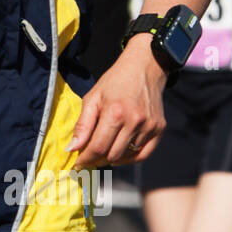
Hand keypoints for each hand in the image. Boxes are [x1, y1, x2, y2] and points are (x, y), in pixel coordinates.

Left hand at [69, 36, 166, 168]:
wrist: (145, 67)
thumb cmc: (115, 82)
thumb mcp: (92, 98)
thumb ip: (82, 125)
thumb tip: (72, 149)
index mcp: (115, 112)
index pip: (98, 147)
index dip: (85, 159)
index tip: (78, 164)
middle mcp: (135, 121)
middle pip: (112, 155)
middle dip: (97, 159)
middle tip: (89, 155)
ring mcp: (149, 126)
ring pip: (127, 157)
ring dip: (113, 157)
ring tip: (104, 149)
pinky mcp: (159, 129)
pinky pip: (143, 154)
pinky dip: (130, 158)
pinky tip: (120, 153)